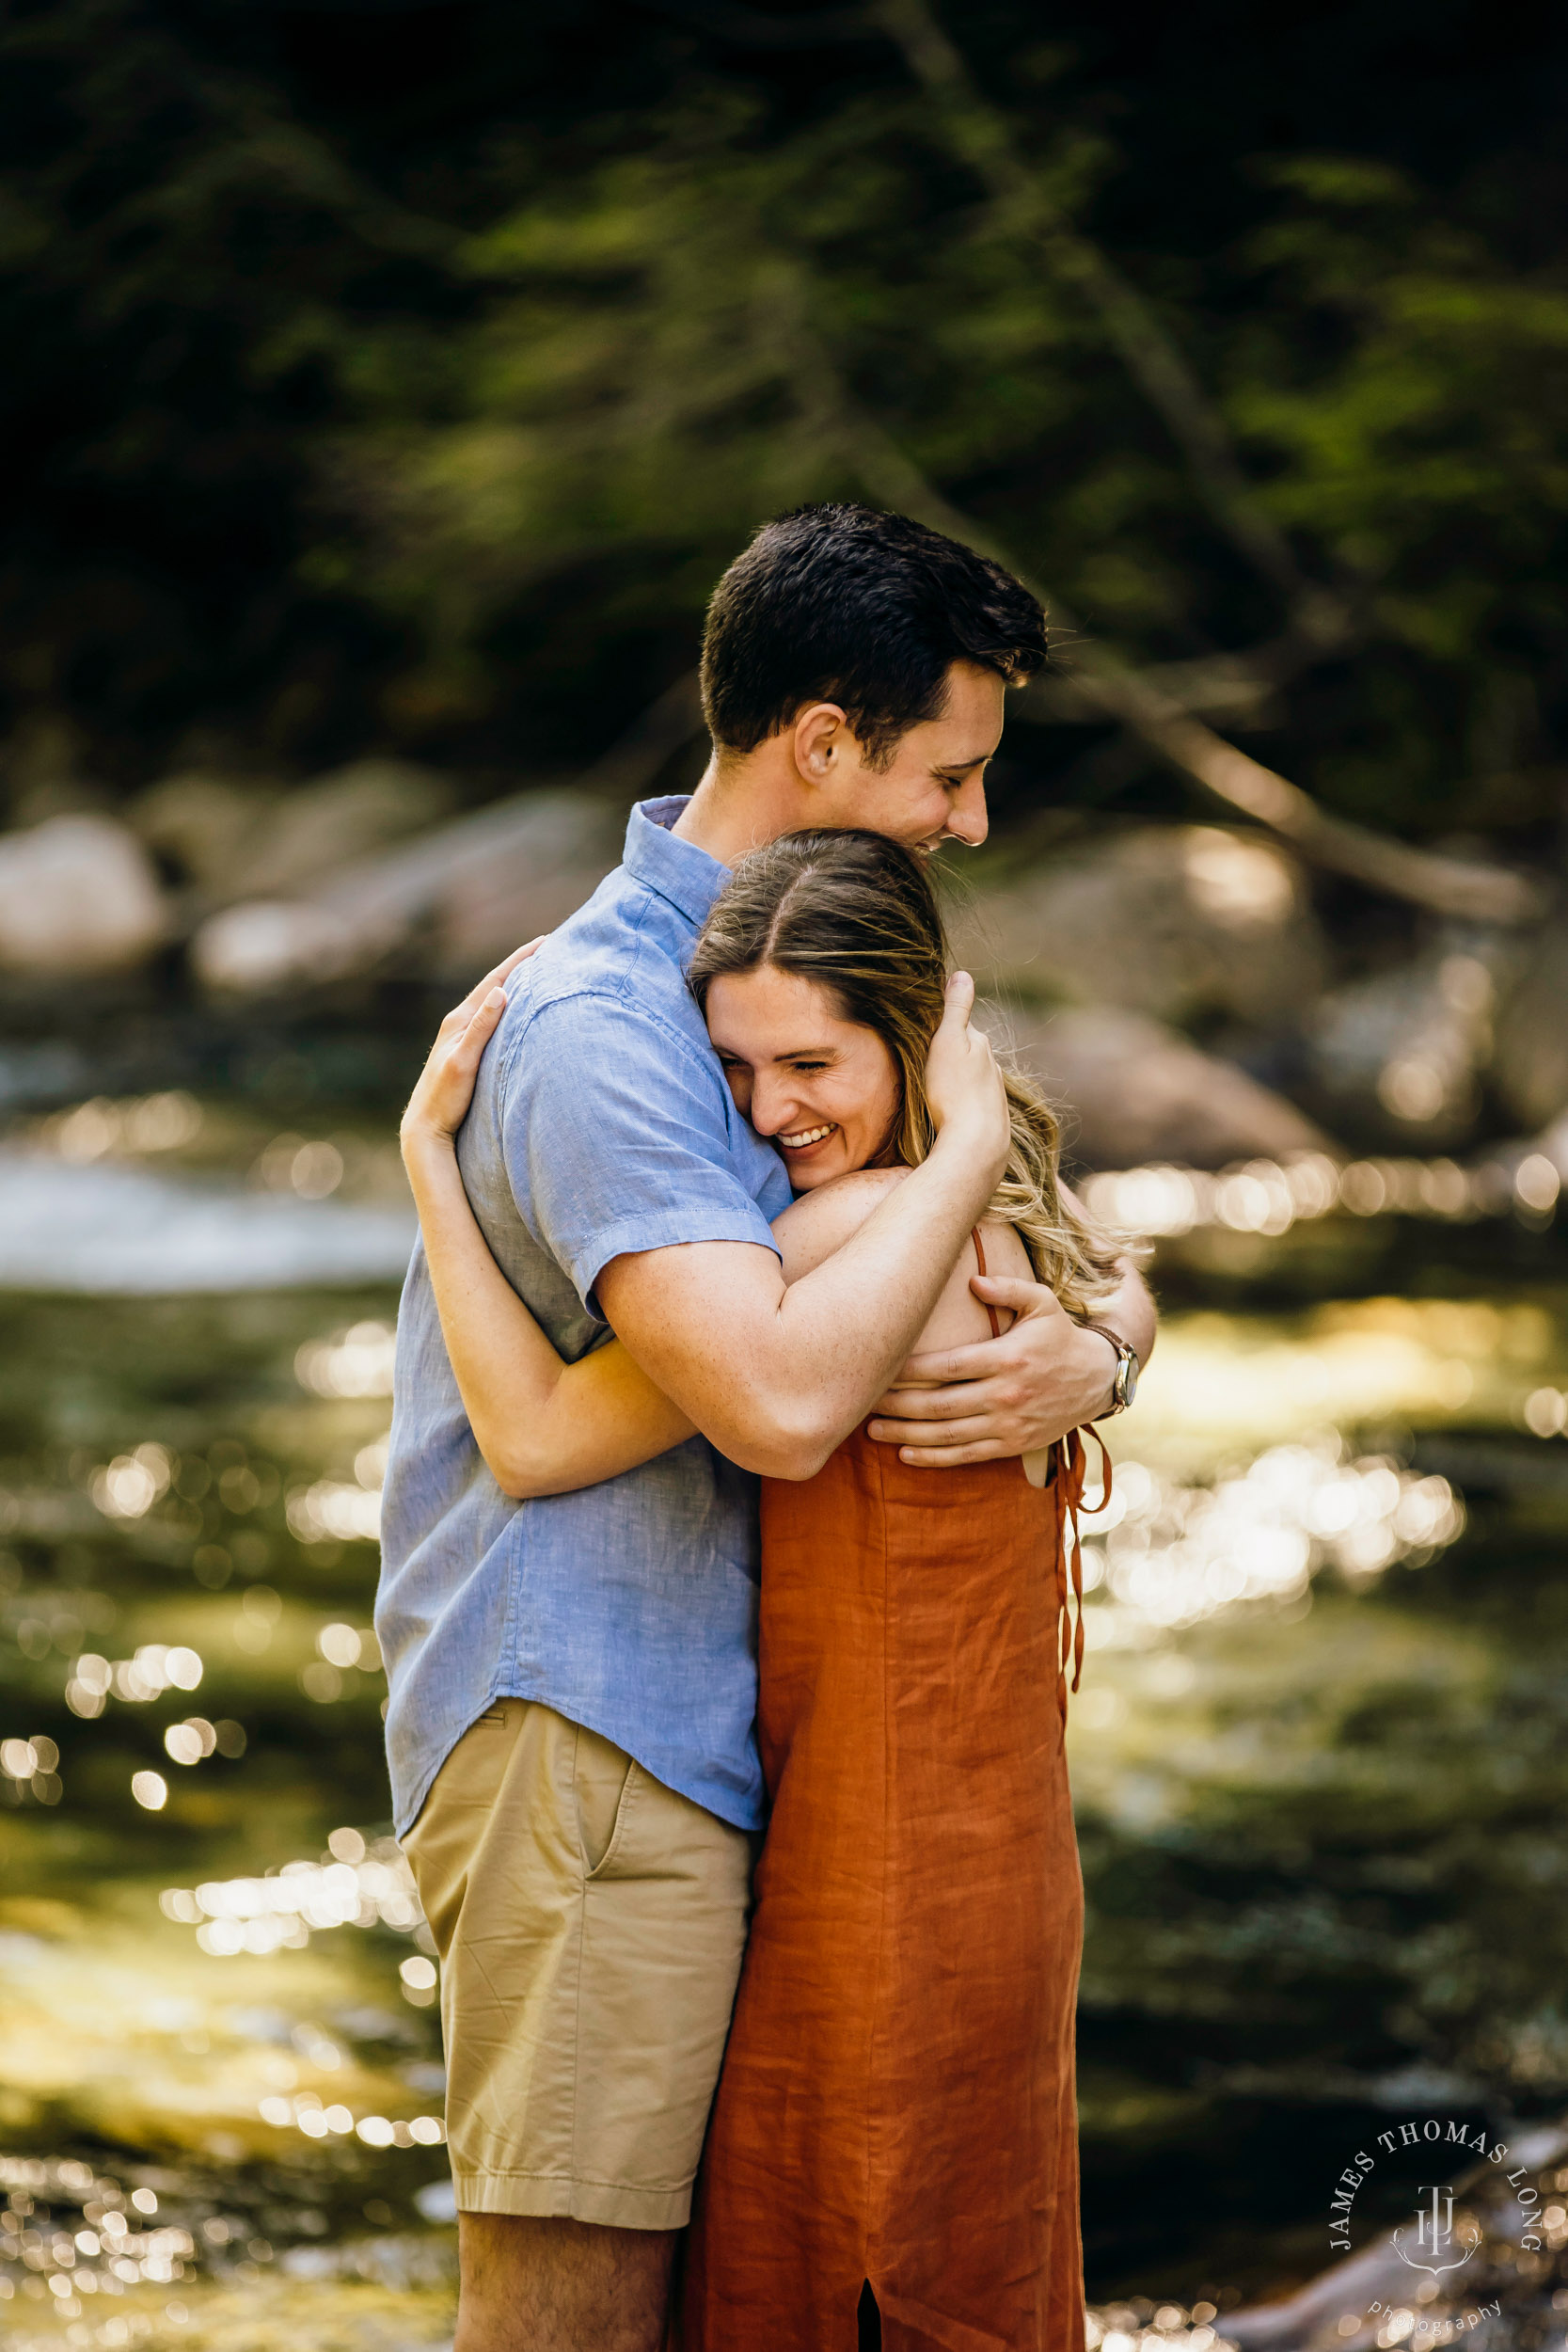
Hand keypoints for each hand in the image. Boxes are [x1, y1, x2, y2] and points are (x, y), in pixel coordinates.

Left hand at [400, 942, 541, 1154]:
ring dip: (515, 986)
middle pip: (495, 986)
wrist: (425, 1127)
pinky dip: (508, 1008)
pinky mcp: (465, 1050)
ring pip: (493, 1002)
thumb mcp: (464, 1061)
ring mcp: (461, 1036)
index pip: (495, 981)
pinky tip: (517, 1011)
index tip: (545, 942)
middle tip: (548, 950)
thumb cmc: (444, 1098)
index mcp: (460, 1020)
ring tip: (538, 973)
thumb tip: (500, 991)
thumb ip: (481, 1028)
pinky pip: (492, 1019)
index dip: (520, 960)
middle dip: (521, 967)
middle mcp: (459, 1023)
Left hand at [866, 1276, 1118, 1466]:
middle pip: (939, 1404)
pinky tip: (905, 1453)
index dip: (910, 1370)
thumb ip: (1008, 1288)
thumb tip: (972, 1281)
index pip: (948, 1366)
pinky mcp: (1012, 1446)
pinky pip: (966, 1456)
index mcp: (1007, 1358)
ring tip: (872, 1429)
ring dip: (906, 1434)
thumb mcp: (1042, 1302)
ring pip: (947, 1435)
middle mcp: (1005, 1395)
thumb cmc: (1060, 1335)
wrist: (1097, 1379)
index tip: (881, 1367)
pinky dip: (934, 1458)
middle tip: (864, 1399)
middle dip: (898, 1405)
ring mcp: (1009, 1425)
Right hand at [923, 971, 1008, 1174]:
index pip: (959, 1026)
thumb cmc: (953, 1091)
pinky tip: (950, 1112)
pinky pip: (973, 1101)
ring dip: (956, 1080)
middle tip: (924, 1065)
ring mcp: (994, 1091)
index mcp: (979, 1043)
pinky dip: (962, 1101)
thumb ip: (955, 1010)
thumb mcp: (948, 1043)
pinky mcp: (992, 1115)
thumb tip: (961, 974)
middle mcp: (991, 1064)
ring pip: (971, 1077)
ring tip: (935, 1091)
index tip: (922, 1035)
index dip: (940, 1030)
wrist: (975, 1143)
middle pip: (966, 1052)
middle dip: (949, 1055)